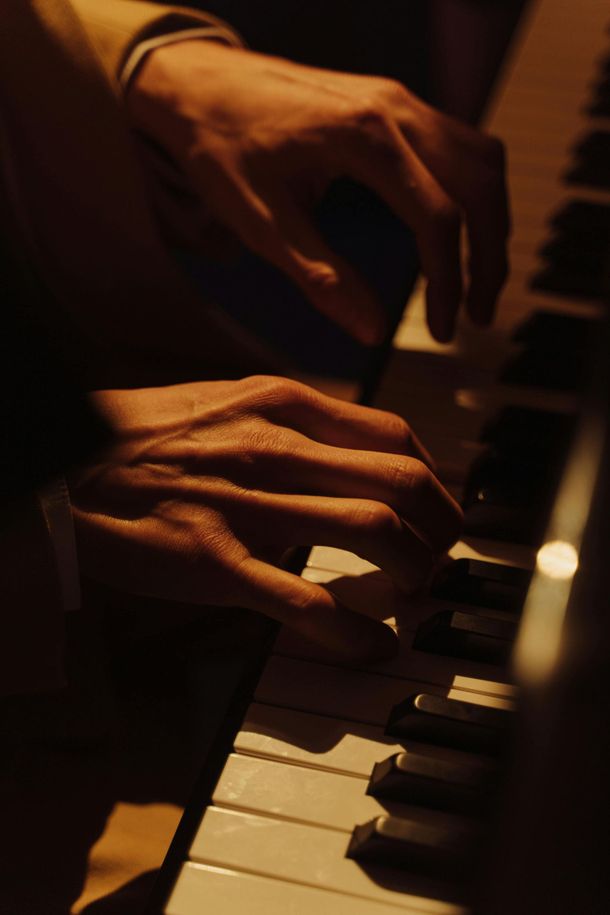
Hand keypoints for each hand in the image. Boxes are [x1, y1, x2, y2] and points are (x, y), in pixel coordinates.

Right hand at [70, 376, 461, 660]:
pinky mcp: (215, 563)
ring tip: (413, 594)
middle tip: (441, 556)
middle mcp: (274, 446)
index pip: (395, 437)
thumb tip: (350, 449)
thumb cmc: (144, 434)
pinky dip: (355, 631)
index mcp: (280, 404)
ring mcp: (247, 505)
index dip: (435, 480)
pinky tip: (373, 647)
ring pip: (372, 530)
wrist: (64, 462)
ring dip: (413, 571)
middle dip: (443, 528)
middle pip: (402, 482)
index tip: (436, 509)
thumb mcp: (227, 401)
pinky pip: (306, 601)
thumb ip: (292, 420)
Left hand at [127, 41, 508, 343]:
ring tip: (477, 280)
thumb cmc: (219, 147)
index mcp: (363, 138)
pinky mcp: (394, 105)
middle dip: (490, 256)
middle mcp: (395, 109)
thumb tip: (369, 332)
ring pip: (481, 159)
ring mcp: (399, 100)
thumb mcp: (260, 221)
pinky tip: (456, 232)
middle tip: (480, 314)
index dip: (448, 283)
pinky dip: (472, 193)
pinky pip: (459, 144)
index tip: (444, 331)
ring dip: (490, 222)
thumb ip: (320, 277)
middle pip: (480, 183)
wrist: (198, 84)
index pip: (437, 217)